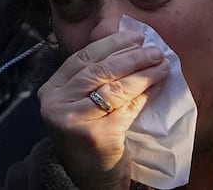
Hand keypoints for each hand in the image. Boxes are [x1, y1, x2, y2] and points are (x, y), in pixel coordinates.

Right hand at [38, 29, 170, 189]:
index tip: (134, 36)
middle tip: (155, 49)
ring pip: (111, 88)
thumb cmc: (92, 138)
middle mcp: (56, 103)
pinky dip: (144, 95)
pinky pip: (125, 109)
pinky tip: (157, 87)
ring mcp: (73, 120)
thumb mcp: (81, 105)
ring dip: (141, 73)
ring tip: (161, 64)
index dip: (109, 45)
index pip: (82, 59)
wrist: (92, 181)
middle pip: (97, 71)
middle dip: (129, 56)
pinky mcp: (94, 136)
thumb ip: (92, 80)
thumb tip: (128, 46)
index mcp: (51, 90)